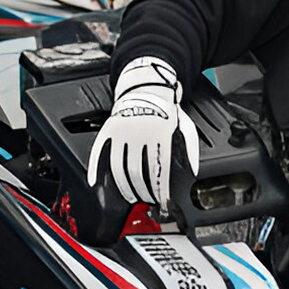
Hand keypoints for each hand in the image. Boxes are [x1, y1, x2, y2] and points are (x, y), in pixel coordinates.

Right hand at [86, 56, 200, 208]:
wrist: (149, 88)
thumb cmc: (167, 111)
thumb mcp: (186, 127)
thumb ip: (191, 150)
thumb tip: (193, 172)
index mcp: (160, 134)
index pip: (159, 170)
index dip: (160, 189)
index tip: (161, 200)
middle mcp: (140, 134)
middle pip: (138, 172)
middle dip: (143, 191)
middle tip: (146, 200)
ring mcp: (122, 132)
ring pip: (119, 167)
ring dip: (124, 186)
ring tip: (130, 196)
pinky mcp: (109, 129)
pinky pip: (98, 151)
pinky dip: (94, 168)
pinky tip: (96, 182)